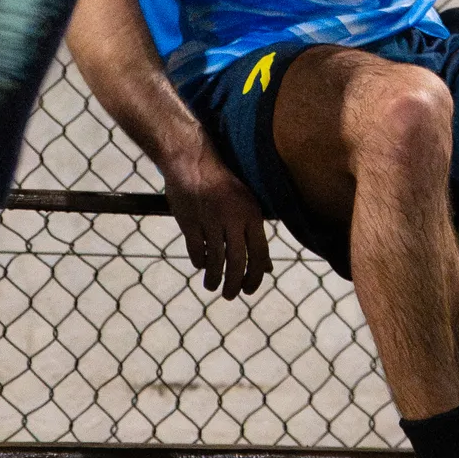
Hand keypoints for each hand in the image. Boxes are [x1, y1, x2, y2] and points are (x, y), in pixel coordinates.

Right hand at [163, 135, 269, 297]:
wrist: (192, 162)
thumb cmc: (223, 185)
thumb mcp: (246, 205)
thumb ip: (255, 236)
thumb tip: (268, 267)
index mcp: (251, 214)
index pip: (259, 253)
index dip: (256, 276)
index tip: (250, 289)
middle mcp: (233, 219)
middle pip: (238, 262)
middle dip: (235, 284)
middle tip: (231, 295)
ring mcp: (210, 221)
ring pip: (216, 261)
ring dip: (214, 279)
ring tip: (213, 286)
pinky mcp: (190, 222)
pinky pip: (197, 251)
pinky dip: (199, 262)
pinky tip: (200, 265)